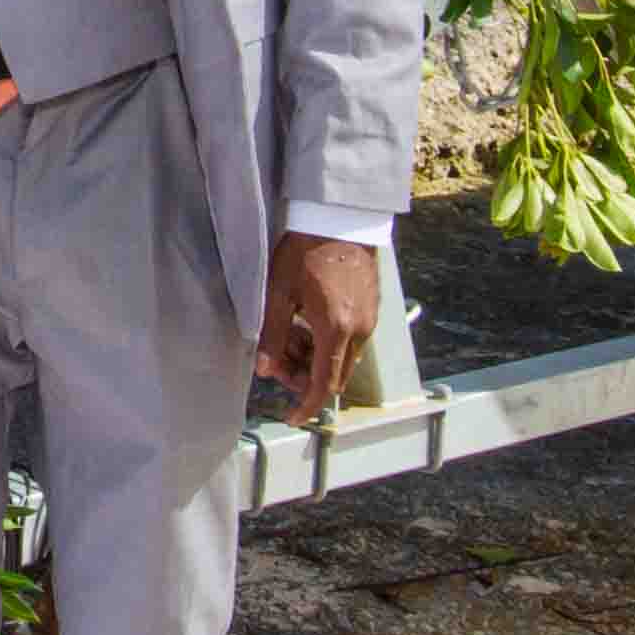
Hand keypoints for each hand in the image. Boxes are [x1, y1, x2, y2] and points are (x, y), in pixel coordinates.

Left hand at [252, 234, 380, 429]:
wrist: (339, 217)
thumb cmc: (305, 250)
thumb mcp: (279, 292)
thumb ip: (271, 335)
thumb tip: (263, 370)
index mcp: (336, 329)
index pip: (324, 385)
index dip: (306, 406)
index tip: (291, 416)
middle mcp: (359, 330)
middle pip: (335, 376)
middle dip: (305, 379)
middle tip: (277, 362)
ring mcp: (369, 320)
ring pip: (343, 360)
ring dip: (316, 360)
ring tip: (289, 336)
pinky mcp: (372, 310)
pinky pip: (351, 342)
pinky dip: (329, 344)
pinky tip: (307, 323)